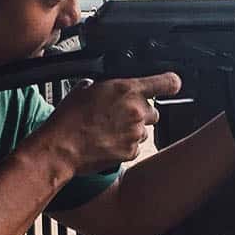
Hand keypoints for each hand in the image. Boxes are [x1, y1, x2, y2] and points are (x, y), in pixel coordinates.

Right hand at [38, 73, 181, 174]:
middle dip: (140, 113)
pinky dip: (125, 146)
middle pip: (153, 111)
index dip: (171, 83)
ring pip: (144, 130)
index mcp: (127, 89)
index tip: (172, 85)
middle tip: (119, 116)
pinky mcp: (131, 151)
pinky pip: (135, 147)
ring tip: (108, 131)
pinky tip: (107, 143)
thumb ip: (103, 85)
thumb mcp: (84, 89)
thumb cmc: (69, 119)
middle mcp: (137, 111)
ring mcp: (135, 133)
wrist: (62, 147)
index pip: (167, 82)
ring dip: (132, 130)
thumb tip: (103, 85)